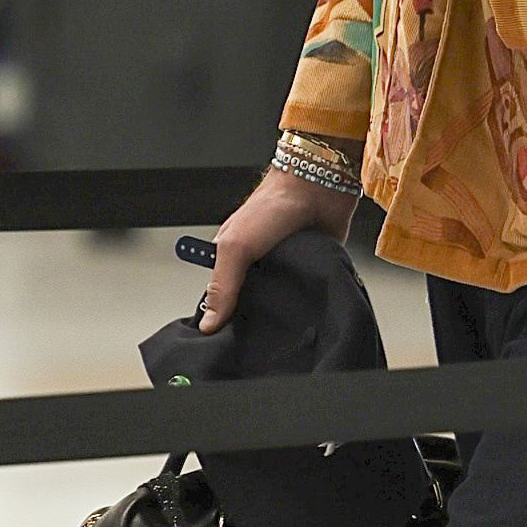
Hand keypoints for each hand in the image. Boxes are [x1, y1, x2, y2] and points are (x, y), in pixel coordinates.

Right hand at [197, 169, 353, 331]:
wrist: (318, 186)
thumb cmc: (272, 206)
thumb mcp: (235, 248)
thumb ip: (222, 287)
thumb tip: (208, 323)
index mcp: (232, 257)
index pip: (222, 296)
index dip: (222, 317)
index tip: (226, 340)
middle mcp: (258, 264)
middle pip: (253, 302)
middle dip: (257, 316)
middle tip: (259, 337)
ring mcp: (287, 267)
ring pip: (282, 301)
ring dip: (285, 309)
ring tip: (286, 326)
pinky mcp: (312, 268)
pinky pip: (308, 294)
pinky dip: (309, 300)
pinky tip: (309, 311)